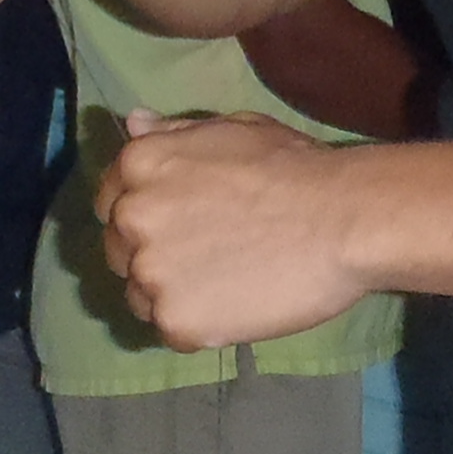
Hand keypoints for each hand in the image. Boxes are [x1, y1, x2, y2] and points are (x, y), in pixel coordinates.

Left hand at [98, 111, 363, 349]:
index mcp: (138, 164)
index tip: (179, 224)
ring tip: (224, 284)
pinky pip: (171, 330)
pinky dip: (197, 325)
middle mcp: (131, 216)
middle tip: (207, 257)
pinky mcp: (175, 320)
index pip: (110, 201)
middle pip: (119, 251)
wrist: (342, 221)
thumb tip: (133, 123)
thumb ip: (175, 133)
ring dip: (172, 292)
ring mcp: (150, 273)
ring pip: (140, 295)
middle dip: (154, 254)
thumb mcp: (231, 129)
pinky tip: (234, 306)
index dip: (144, 215)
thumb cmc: (295, 167)